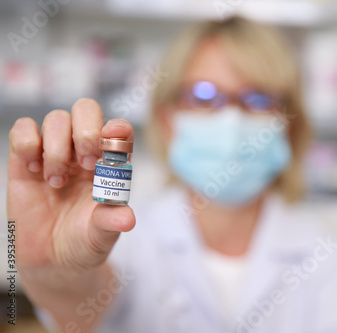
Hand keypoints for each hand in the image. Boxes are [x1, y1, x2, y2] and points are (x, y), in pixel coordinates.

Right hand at [7, 98, 135, 274]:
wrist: (51, 261)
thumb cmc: (84, 241)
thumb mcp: (101, 235)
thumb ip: (111, 221)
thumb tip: (127, 218)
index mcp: (110, 163)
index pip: (119, 130)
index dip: (117, 128)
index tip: (112, 139)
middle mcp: (84, 152)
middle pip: (87, 110)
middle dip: (86, 131)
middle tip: (84, 164)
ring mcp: (55, 152)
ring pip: (57, 118)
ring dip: (57, 148)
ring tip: (56, 182)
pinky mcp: (25, 159)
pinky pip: (23, 129)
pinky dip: (27, 143)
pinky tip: (33, 170)